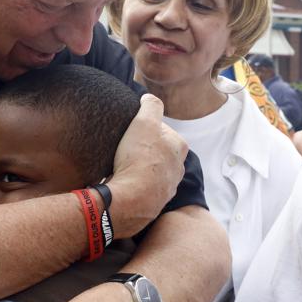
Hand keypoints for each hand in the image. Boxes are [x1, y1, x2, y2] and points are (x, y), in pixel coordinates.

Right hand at [107, 95, 188, 236]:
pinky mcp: (154, 204)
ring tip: (122, 167)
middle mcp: (178, 169)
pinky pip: (144, 190)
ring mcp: (167, 188)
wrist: (131, 199)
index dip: (145, 128)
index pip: (162, 130)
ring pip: (153, 172)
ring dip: (140, 169)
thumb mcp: (144, 122)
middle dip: (145, 150)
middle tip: (125, 149)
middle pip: (159, 152)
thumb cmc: (139, 159)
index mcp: (180, 147)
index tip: (131, 132)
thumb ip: (150, 106)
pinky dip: (136, 186)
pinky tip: (124, 183)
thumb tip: (149, 97)